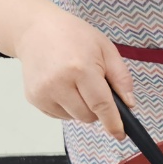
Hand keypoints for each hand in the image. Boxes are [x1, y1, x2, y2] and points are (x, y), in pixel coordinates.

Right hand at [0, 0, 133, 137]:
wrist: (36, 30)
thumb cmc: (73, 36)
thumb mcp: (106, 49)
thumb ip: (121, 78)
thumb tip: (129, 104)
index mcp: (80, 69)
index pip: (101, 105)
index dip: (113, 122)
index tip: (120, 134)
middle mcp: (58, 83)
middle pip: (87, 116)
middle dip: (97, 109)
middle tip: (94, 86)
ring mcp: (43, 92)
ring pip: (73, 118)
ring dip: (81, 107)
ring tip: (75, 82)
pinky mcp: (33, 98)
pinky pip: (59, 115)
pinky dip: (66, 106)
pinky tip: (63, 85)